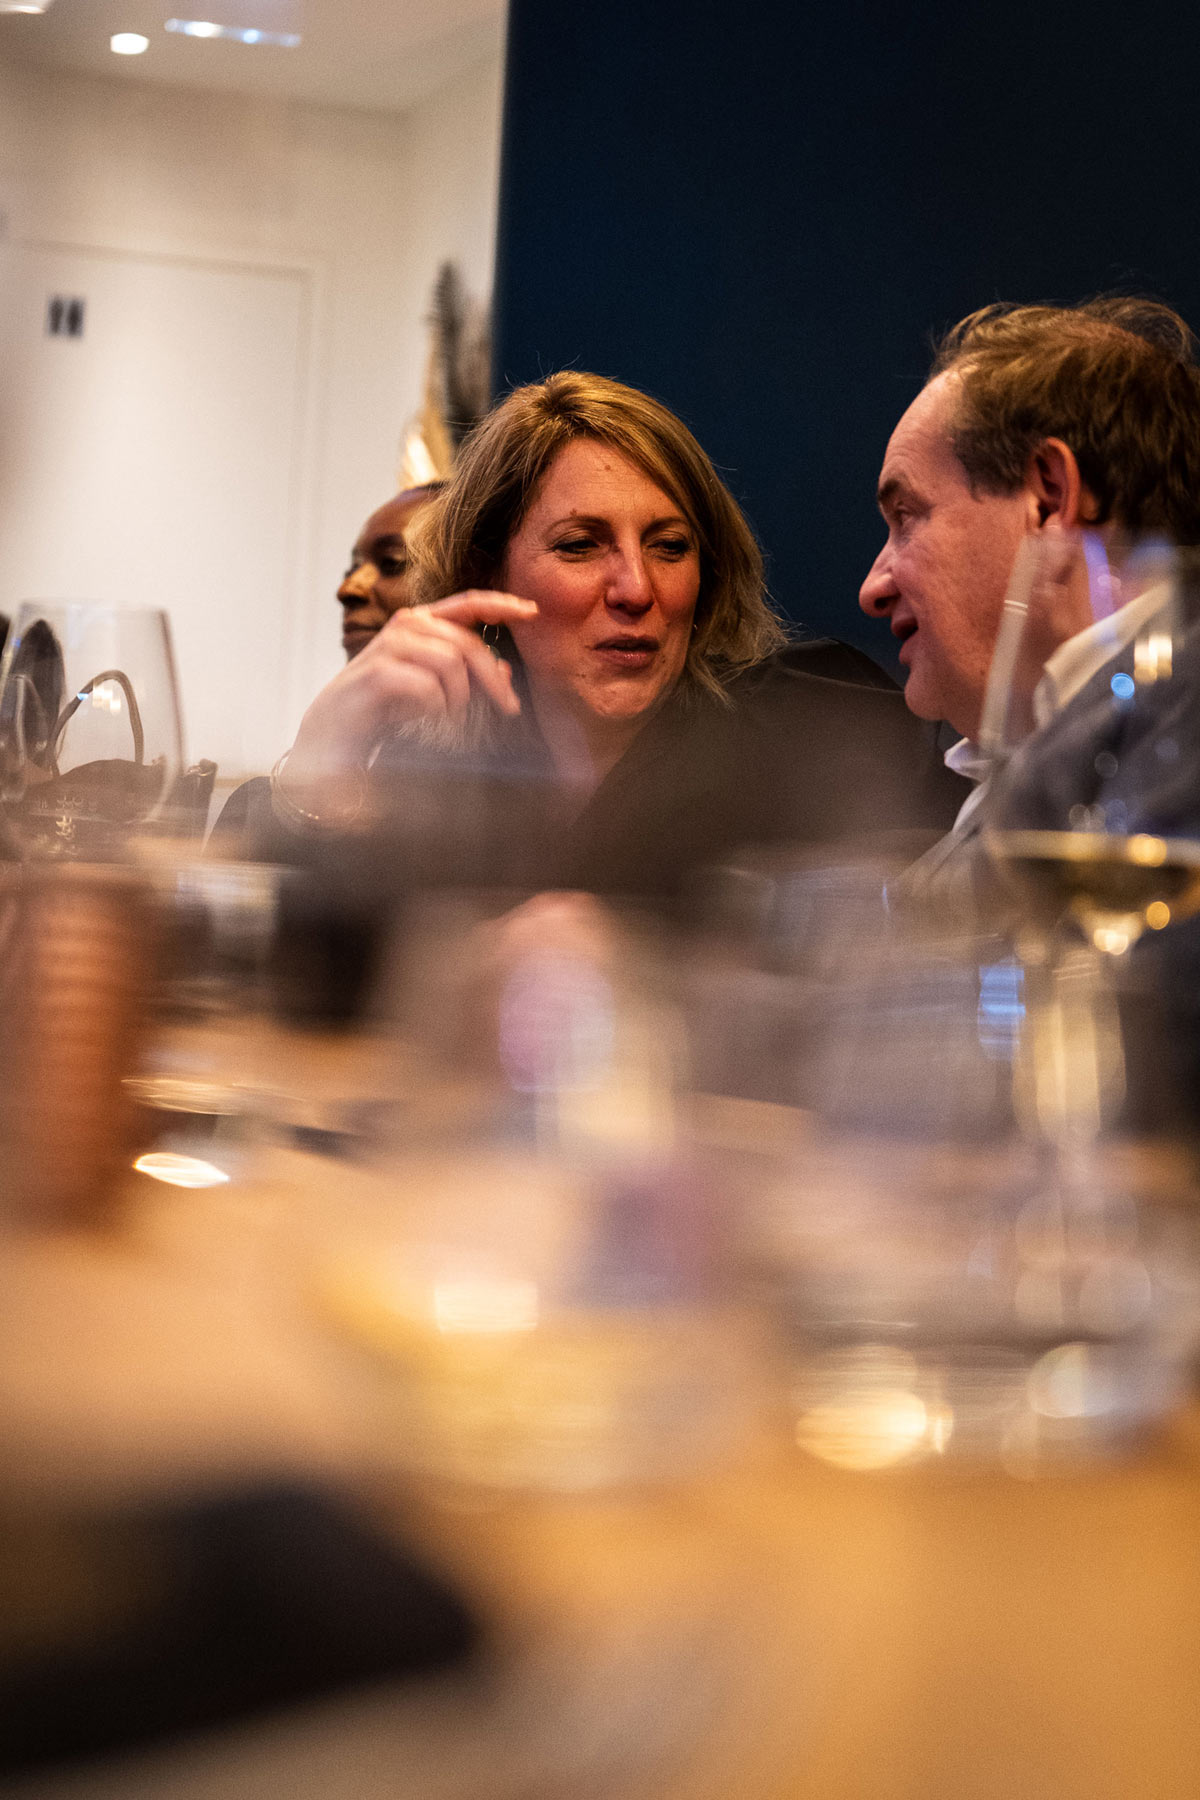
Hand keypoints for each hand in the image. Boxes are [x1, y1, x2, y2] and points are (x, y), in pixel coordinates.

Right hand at [284, 591, 537, 793]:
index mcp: (419, 623)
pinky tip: (421, 717)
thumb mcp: (432, 688)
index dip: (501, 604)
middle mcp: (404, 626)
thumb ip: (464, 674)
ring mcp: (389, 646)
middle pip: (467, 643)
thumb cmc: (385, 708)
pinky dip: (436, 708)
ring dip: (458, 698)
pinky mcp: (379, 673)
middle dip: (494, 679)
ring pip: (451, 664)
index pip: (467, 602)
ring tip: (446, 717)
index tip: (532, 611)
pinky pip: (430, 688)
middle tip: (511, 708)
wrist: (334, 733)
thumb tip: (504, 669)